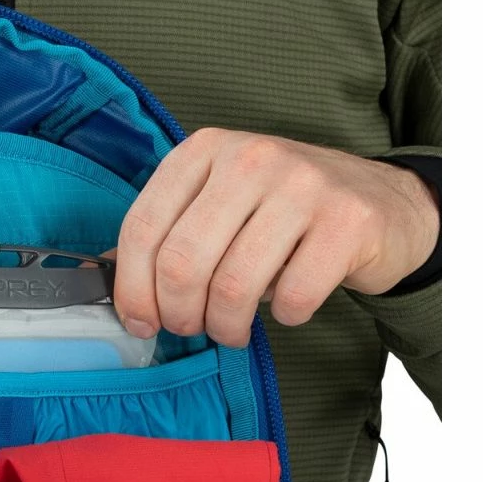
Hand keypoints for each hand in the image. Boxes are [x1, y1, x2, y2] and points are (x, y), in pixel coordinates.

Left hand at [112, 129, 439, 346]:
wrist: (383, 202)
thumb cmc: (283, 214)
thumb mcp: (218, 205)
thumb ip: (167, 235)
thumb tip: (99, 281)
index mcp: (204, 151)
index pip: (143, 228)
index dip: (132, 289)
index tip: (141, 323)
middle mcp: (250, 158)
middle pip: (182, 262)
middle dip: (179, 314)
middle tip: (191, 328)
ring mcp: (303, 184)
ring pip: (233, 285)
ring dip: (226, 326)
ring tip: (232, 330)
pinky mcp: (347, 221)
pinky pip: (293, 296)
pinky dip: (285, 317)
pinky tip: (289, 306)